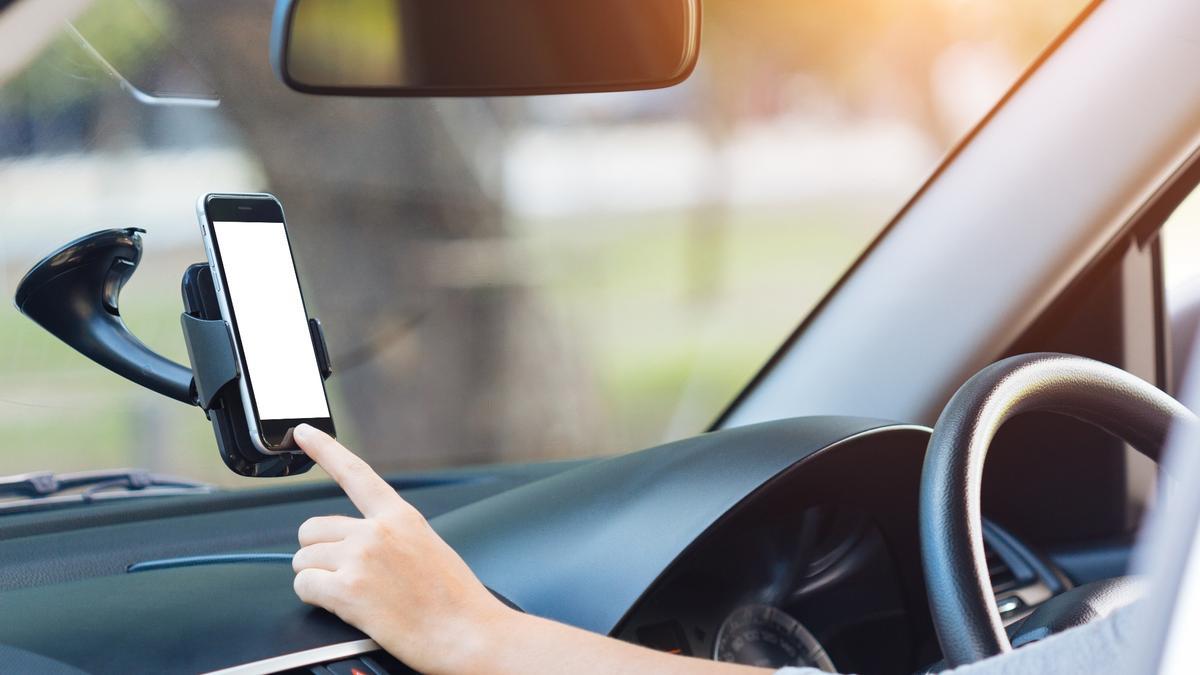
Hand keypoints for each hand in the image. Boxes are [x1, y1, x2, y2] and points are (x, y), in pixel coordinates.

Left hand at [291, 424, 512, 674]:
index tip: (302, 433)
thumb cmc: (457, 601)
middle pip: (312, 529)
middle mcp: (377, 531)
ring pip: (303, 561)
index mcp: (401, 517)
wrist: (470, 634)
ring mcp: (361, 558)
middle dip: (318, 553)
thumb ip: (392, 536)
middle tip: (343, 575)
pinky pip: (304, 586)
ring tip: (351, 595)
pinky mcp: (348, 590)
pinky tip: (342, 606)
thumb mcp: (430, 549)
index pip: (355, 473)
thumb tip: (358, 544)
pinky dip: (314, 598)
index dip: (324, 449)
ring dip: (316, 579)